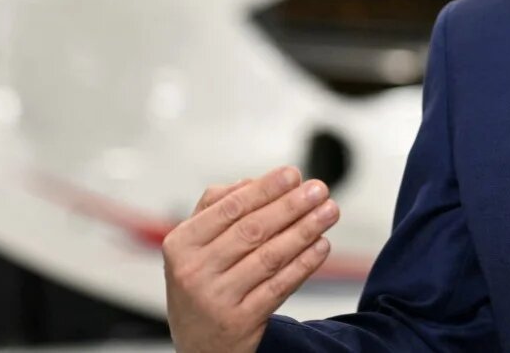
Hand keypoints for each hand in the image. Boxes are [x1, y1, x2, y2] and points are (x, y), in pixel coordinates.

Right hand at [164, 166, 340, 352]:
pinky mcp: (241, 322)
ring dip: (304, 230)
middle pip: (252, 230)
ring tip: (329, 212)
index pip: (229, 208)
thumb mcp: (193, 245)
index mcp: (180, 244)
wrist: (198, 346)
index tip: (293, 174)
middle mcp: (194, 272)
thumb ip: (216, 208)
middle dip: (291, 206)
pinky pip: (279, 287)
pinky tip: (321, 246)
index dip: (265, 189)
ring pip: (269, 257)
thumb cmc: (201, 283)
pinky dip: (304, 264)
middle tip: (319, 189)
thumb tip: (251, 181)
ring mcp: (217, 299)